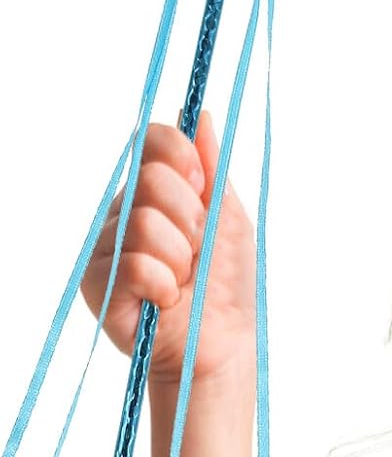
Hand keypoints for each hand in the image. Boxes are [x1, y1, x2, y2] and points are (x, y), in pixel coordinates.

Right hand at [80, 111, 257, 387]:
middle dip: (191, 219)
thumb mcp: (229, 218)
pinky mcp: (97, 284)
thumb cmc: (226, 284)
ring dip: (181, 258)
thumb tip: (199, 113)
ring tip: (183, 279)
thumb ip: (212, 167)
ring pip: (144, 224)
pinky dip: (164, 285)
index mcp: (155, 191)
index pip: (151, 141)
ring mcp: (106, 247)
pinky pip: (133, 265)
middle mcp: (123, 212)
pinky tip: (166, 299)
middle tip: (198, 249)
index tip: (202, 186)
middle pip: (150, 179)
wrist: (223, 343)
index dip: (180, 156)